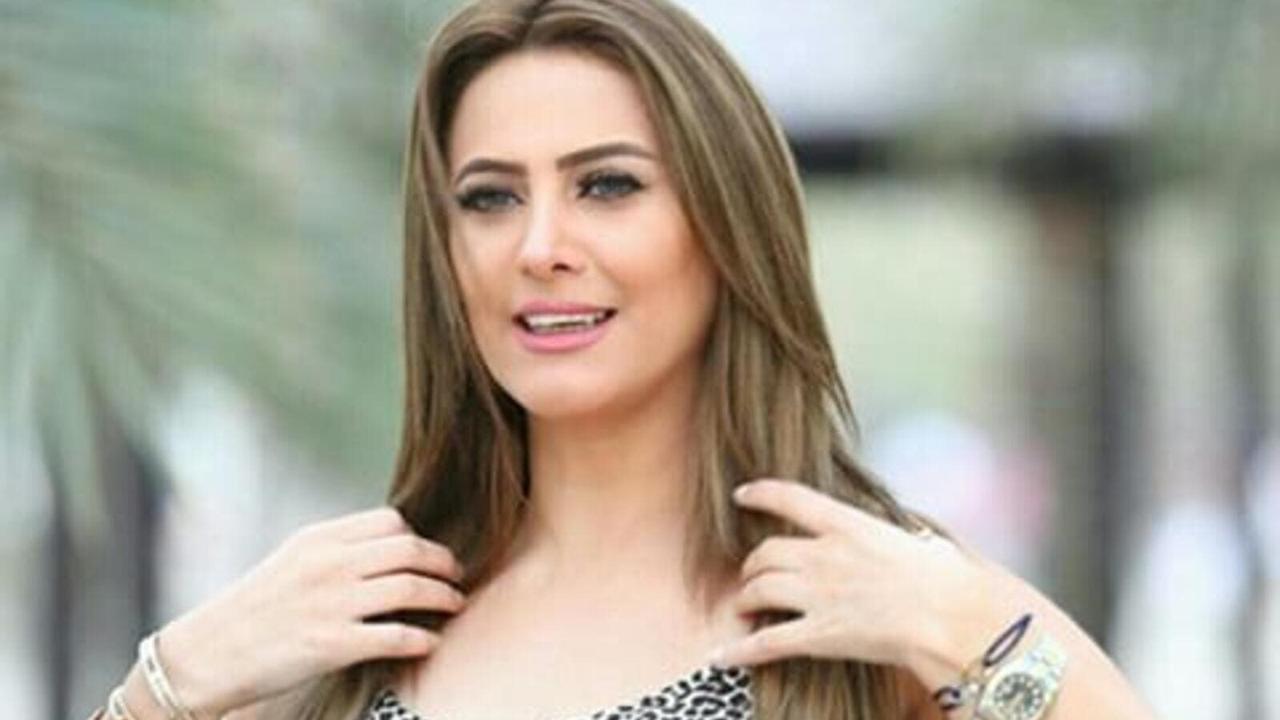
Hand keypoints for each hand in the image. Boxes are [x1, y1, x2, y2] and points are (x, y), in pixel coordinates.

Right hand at [156, 507, 466, 716]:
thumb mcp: (292, 560)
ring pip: (410, 589)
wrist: (207, 654)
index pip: (390, 522)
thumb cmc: (253, 609)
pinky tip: (431, 642)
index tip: (428, 555)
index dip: (419, 538)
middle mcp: (329, 565)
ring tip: (455, 604)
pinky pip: (395, 636)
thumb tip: (389, 547)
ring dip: (443, 597)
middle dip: (443, 563)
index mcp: (319, 539)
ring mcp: (331, 604)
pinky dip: (422, 639)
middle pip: (409, 550)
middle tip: (457, 576)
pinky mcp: (331, 645)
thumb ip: (336, 550)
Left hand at [710, 478, 988, 670]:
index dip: (760, 494)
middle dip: (753, 564)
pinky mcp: (820, 635)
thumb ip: (894, 530)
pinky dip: (738, 650)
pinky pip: (766, 641)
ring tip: (744, 606)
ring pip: (758, 589)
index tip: (741, 495)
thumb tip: (900, 528)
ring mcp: (819, 595)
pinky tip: (720, 656)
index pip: (790, 498)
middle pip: (766, 552)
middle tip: (753, 574)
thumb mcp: (920, 537)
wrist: (956, 618)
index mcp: (849, 525)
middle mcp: (825, 555)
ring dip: (745, 598)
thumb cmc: (952, 579)